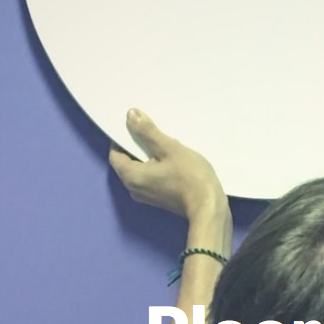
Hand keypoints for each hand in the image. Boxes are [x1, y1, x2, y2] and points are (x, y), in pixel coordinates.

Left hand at [109, 109, 226, 220]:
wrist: (209, 208)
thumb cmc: (190, 177)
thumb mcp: (170, 149)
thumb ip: (148, 132)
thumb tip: (130, 116)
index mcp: (131, 177)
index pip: (115, 155)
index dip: (120, 139)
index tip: (134, 126)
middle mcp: (133, 189)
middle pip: (125, 163)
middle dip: (134, 146)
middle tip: (149, 131)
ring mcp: (146, 196)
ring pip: (138, 171)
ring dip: (145, 156)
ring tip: (161, 143)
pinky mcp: (158, 199)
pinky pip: (148, 178)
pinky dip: (153, 167)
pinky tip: (168, 158)